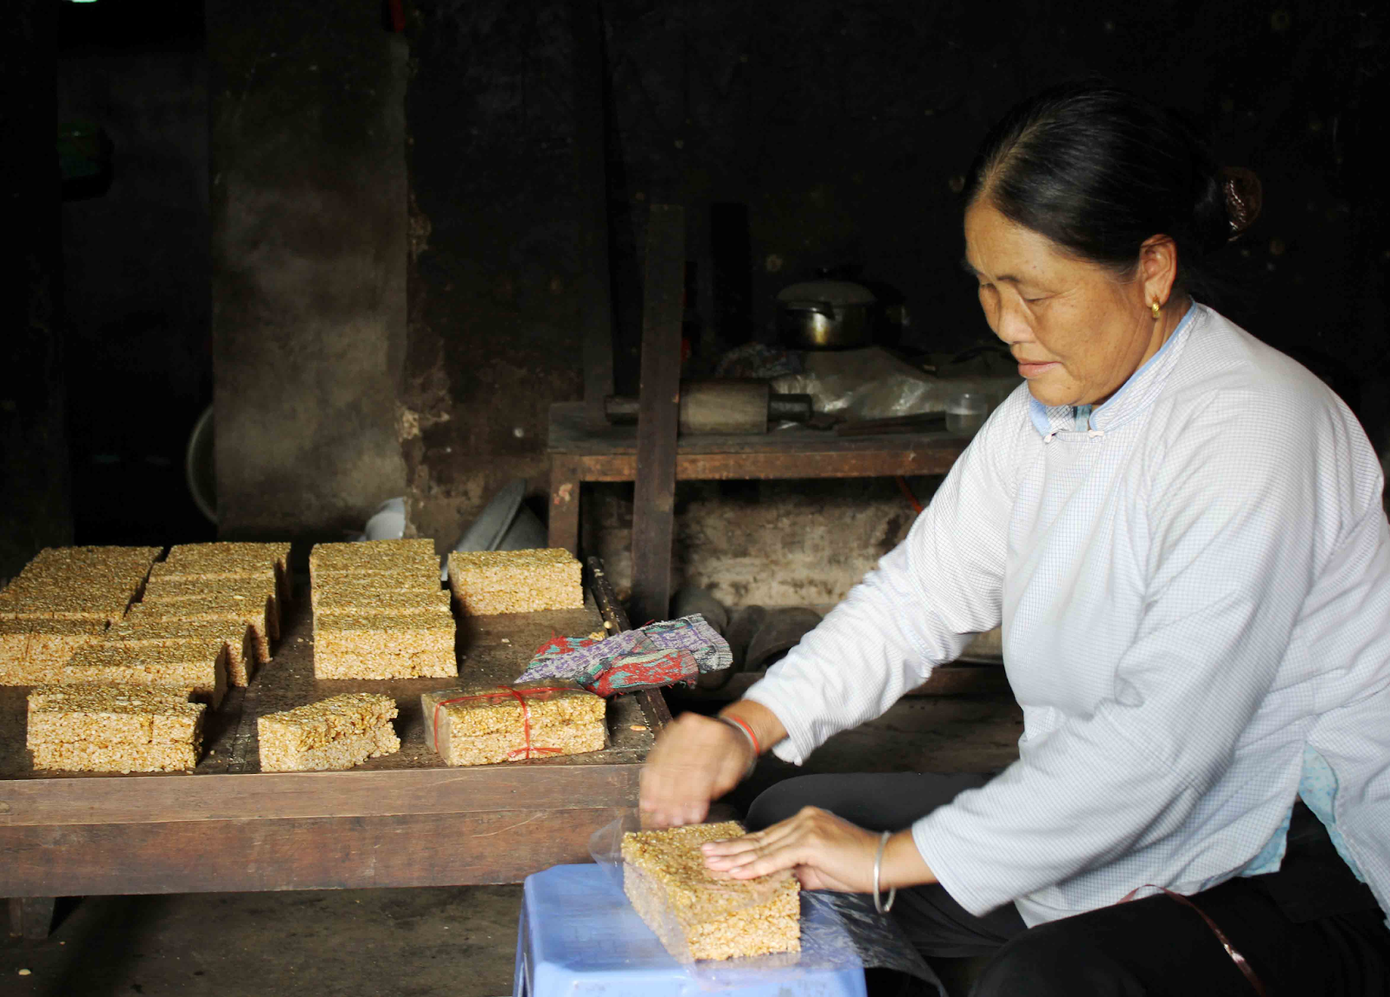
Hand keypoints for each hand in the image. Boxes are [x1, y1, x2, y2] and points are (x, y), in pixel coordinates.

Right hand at [639, 712, 753, 826]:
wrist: (730, 728)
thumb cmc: (733, 752)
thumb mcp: (735, 769)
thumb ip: (718, 786)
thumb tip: (694, 807)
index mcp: (715, 735)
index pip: (700, 769)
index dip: (694, 796)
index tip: (692, 817)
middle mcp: (693, 728)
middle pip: (679, 768)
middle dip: (674, 799)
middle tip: (672, 820)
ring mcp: (677, 730)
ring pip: (663, 766)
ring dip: (659, 795)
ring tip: (659, 816)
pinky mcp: (666, 735)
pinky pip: (654, 761)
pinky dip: (650, 784)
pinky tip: (648, 801)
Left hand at [701, 806, 936, 892]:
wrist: (885, 862)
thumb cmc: (857, 867)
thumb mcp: (819, 870)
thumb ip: (795, 870)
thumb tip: (773, 880)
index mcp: (804, 820)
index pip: (766, 837)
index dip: (742, 847)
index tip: (720, 853)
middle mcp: (802, 818)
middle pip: (759, 838)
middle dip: (730, 849)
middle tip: (705, 855)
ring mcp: (806, 827)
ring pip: (763, 847)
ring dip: (735, 859)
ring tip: (713, 864)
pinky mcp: (811, 841)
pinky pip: (776, 857)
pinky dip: (755, 867)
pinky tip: (737, 873)